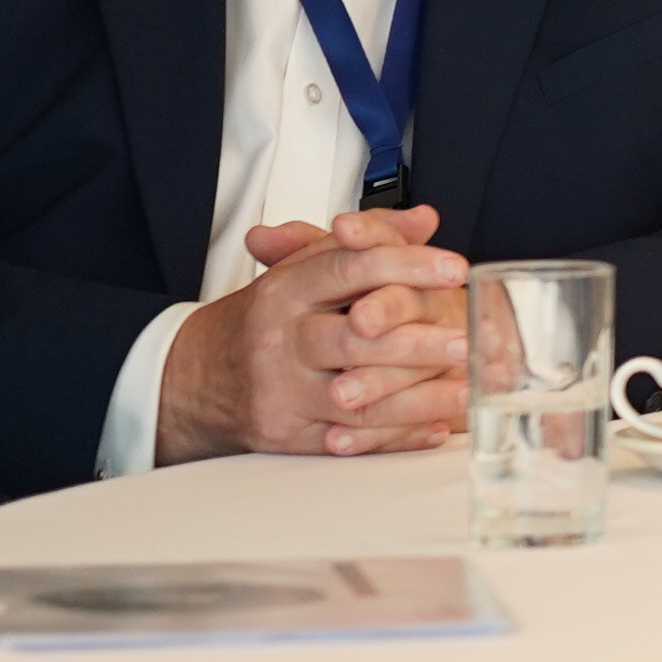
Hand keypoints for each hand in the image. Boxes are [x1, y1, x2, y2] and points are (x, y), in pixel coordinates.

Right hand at [158, 206, 475, 460]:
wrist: (192, 376)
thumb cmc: (264, 318)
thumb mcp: (304, 269)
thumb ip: (366, 241)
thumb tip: (424, 220)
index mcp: (286, 289)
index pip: (349, 268)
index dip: (405, 265)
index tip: (456, 268)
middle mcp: (279, 339)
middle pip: (353, 339)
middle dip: (417, 342)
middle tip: (468, 340)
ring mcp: (280, 390)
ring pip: (355, 397)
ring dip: (418, 398)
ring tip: (468, 390)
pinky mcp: (284, 434)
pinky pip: (346, 440)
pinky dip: (393, 438)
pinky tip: (435, 428)